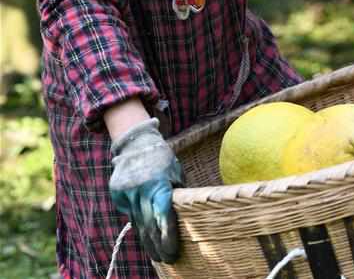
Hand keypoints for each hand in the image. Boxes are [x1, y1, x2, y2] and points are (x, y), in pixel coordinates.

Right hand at [109, 118, 182, 263]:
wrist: (136, 143)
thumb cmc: (162, 159)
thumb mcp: (175, 173)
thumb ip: (177, 195)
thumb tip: (186, 219)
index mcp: (159, 184)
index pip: (164, 215)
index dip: (168, 236)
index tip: (173, 252)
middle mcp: (141, 189)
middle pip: (149, 226)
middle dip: (158, 246)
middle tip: (167, 260)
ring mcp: (126, 192)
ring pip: (138, 224)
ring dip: (148, 241)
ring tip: (157, 255)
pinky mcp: (117, 194)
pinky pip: (130, 214)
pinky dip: (139, 224)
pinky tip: (146, 233)